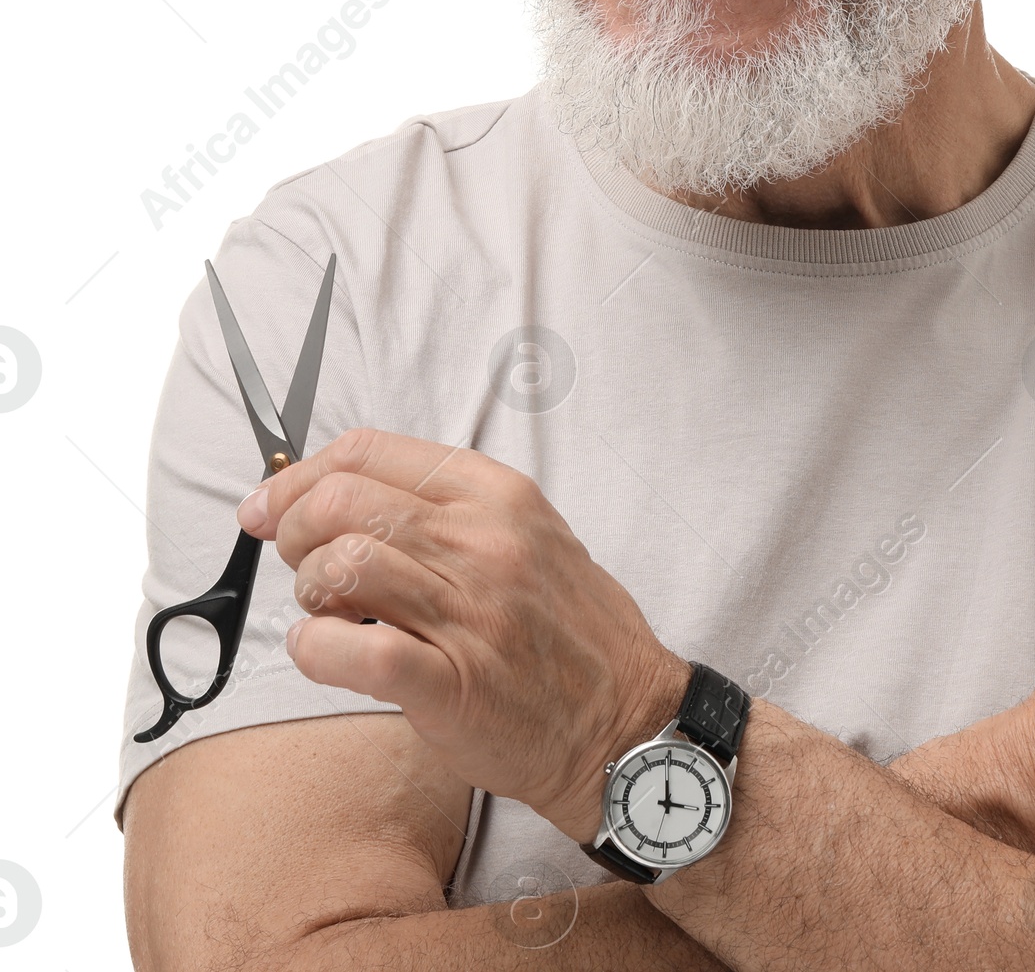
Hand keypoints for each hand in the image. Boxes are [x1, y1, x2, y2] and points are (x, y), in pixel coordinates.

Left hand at [236, 427, 689, 841]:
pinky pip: (352, 652)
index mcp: (498, 495)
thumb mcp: (530, 536)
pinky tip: (323, 654)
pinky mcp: (453, 685)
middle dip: (294, 531)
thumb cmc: (571, 634)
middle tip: (299, 566)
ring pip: (342, 564)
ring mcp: (470, 611)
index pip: (370, 451)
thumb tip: (344, 495)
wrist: (626, 722)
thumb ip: (449, 510)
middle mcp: (484, 541)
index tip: (270, 504)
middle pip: (342, 501)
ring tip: (326, 614)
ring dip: (308, 593)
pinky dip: (315, 651)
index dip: (300, 475)